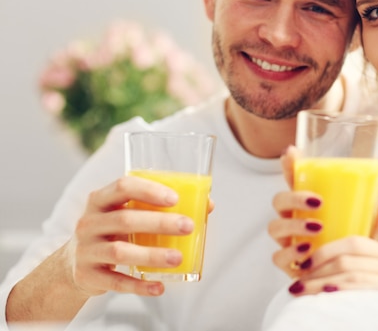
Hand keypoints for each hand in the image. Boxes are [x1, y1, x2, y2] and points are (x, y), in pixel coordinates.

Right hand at [67, 176, 213, 296]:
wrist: (74, 262)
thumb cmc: (112, 231)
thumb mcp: (129, 213)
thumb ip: (161, 206)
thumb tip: (207, 204)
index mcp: (101, 200)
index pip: (123, 186)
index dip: (149, 190)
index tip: (175, 199)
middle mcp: (90, 222)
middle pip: (125, 219)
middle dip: (159, 223)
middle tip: (187, 226)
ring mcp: (86, 250)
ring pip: (120, 251)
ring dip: (152, 255)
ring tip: (178, 258)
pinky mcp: (87, 275)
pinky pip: (115, 282)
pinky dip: (138, 286)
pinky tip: (159, 286)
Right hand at [268, 146, 377, 276]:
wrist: (345, 278)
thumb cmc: (349, 244)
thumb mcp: (364, 227)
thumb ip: (373, 215)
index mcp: (306, 203)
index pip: (292, 179)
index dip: (288, 164)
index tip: (292, 152)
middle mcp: (291, 219)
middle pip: (279, 200)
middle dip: (294, 198)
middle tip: (318, 202)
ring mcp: (286, 241)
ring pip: (275, 227)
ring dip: (294, 226)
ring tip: (317, 227)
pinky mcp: (286, 263)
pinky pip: (278, 256)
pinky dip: (291, 253)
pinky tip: (307, 251)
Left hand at [285, 236, 377, 295]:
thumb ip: (372, 262)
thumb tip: (339, 267)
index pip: (353, 242)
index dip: (326, 249)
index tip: (306, 260)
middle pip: (346, 259)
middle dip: (316, 268)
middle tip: (296, 279)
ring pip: (350, 275)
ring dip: (320, 283)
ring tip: (300, 290)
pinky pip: (364, 291)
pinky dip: (342, 291)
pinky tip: (326, 296)